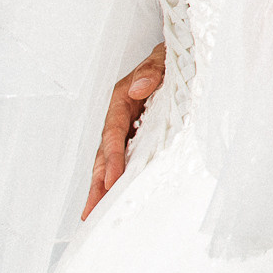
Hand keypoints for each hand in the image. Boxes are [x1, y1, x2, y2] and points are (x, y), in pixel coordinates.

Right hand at [83, 43, 164, 219]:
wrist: (183, 56)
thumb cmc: (170, 57)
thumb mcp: (162, 58)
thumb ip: (151, 70)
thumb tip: (140, 87)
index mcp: (121, 101)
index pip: (113, 134)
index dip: (111, 158)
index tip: (111, 181)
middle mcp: (121, 119)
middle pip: (104, 155)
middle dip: (97, 185)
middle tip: (90, 213)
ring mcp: (130, 131)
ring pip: (113, 163)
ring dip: (105, 189)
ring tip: (97, 216)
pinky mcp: (143, 139)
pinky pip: (130, 162)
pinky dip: (124, 181)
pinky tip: (122, 201)